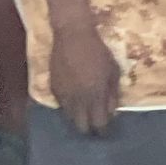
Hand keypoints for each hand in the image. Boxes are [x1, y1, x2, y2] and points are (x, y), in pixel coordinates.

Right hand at [51, 19, 120, 134]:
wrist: (72, 35)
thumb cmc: (98, 51)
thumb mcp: (113, 71)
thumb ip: (112, 94)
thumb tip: (112, 113)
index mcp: (95, 95)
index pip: (99, 123)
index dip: (103, 129)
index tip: (106, 129)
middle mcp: (78, 99)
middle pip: (81, 126)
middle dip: (88, 128)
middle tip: (93, 124)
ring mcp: (63, 94)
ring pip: (69, 117)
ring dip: (77, 117)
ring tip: (83, 113)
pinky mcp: (53, 87)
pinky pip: (60, 104)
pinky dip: (67, 106)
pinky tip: (73, 100)